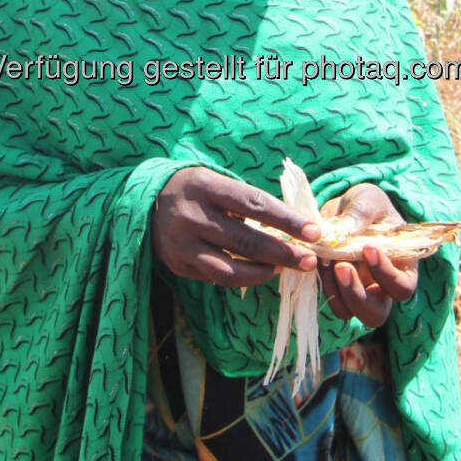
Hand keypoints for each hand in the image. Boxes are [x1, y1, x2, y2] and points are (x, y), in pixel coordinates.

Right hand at [151, 167, 319, 287]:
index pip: (254, 204)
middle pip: (245, 240)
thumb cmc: (197, 190)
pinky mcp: (178, 265)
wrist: (147, 201)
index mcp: (205, 186)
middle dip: (283, 253)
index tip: (314, 232)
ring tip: (285, 269)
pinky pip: (217, 278)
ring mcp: (181, 244)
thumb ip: (249, 203)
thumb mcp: (218, 183)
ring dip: (264, 272)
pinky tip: (260, 272)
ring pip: (230, 269)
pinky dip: (243, 278)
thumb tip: (294, 228)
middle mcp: (191, 216)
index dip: (286, 220)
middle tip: (309, 260)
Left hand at [317, 184, 418, 327]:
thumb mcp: (369, 199)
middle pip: (376, 314)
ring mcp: (358, 292)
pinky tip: (319, 260)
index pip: (402, 288)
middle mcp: (382, 287)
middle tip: (342, 267)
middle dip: (357, 295)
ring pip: (349, 312)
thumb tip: (347, 232)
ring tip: (327, 260)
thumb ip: (362, 213)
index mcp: (402, 267)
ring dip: (335, 290)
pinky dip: (322, 283)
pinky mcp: (336, 289)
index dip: (387, 275)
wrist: (344, 208)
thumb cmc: (367, 205)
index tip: (368, 248)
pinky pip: (329, 299)